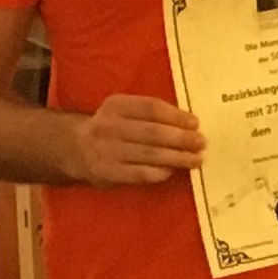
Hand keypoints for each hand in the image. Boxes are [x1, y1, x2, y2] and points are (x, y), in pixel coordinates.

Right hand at [75, 92, 204, 184]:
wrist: (76, 149)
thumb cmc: (112, 127)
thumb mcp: (123, 111)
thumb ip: (149, 114)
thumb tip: (189, 123)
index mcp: (116, 105)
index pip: (151, 108)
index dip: (176, 116)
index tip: (195, 123)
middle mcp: (109, 126)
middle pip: (153, 132)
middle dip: (181, 138)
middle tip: (201, 143)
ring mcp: (107, 150)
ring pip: (150, 154)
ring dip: (177, 158)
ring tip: (196, 159)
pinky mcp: (108, 172)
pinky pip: (140, 173)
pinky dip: (160, 172)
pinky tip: (173, 171)